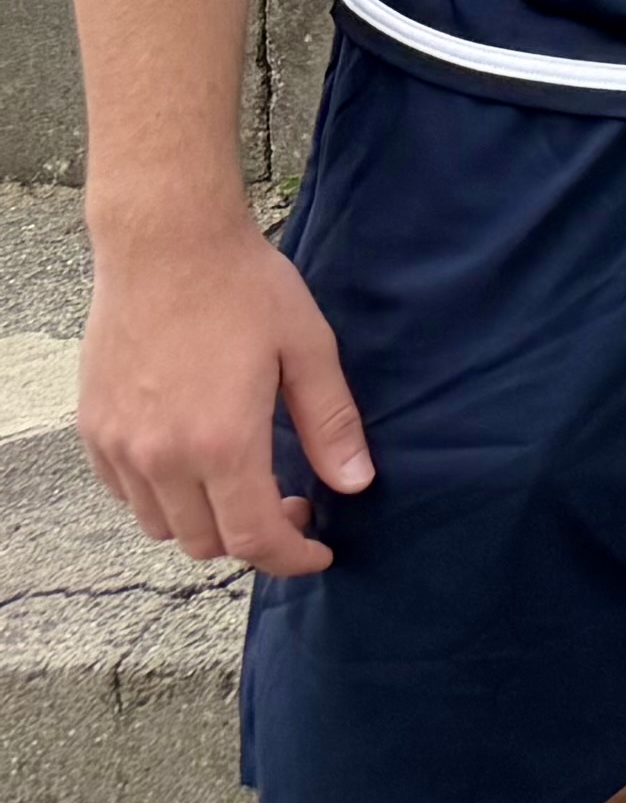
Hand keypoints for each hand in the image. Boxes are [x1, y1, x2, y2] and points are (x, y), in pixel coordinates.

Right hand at [80, 211, 365, 575]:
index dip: (289, 559)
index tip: (317, 551)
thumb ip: (331, 423)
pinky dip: (162, 498)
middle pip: (205, 543)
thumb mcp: (308, 349)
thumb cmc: (246, 288)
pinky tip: (194, 461)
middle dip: (253, 540)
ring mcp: (119, 446)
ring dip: (205, 522)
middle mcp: (161, 457)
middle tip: (290, 500)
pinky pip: (125, 494)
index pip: (251, 540)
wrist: (167, 243)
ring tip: (243, 481)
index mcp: (221, 443)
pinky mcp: (94, 429)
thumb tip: (355, 483)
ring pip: (161, 526)